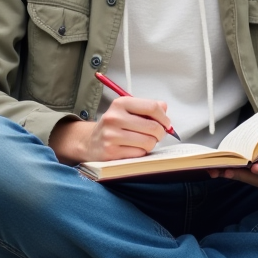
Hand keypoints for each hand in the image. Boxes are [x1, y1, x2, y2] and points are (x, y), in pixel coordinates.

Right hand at [48, 97, 170, 163]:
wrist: (91, 142)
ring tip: (143, 142)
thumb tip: (164, 107)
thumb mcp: (128, 111)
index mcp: (121, 103)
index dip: (164, 117)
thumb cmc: (115, 126)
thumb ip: (147, 107)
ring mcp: (111, 135)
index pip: (152, 107)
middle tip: (156, 135)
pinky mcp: (111, 152)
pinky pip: (139, 153)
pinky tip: (133, 149)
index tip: (166, 124)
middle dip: (160, 133)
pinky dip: (140, 153)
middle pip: (153, 127)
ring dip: (151, 144)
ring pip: (148, 142)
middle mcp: (114, 117)